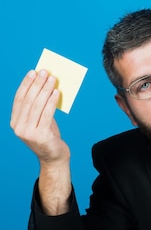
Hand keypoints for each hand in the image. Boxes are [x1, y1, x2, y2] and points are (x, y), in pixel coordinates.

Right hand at [11, 69, 71, 214]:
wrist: (55, 157)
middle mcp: (18, 127)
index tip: (33, 72)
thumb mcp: (41, 120)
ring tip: (52, 79)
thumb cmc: (49, 136)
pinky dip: (51, 101)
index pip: (19, 99)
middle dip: (36, 84)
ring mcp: (28, 132)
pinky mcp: (40, 135)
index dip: (26, 84)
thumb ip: (40, 107)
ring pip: (37, 106)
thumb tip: (47, 86)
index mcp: (15, 122)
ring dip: (45, 90)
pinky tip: (56, 92)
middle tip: (44, 72)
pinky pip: (47, 114)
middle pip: (28, 100)